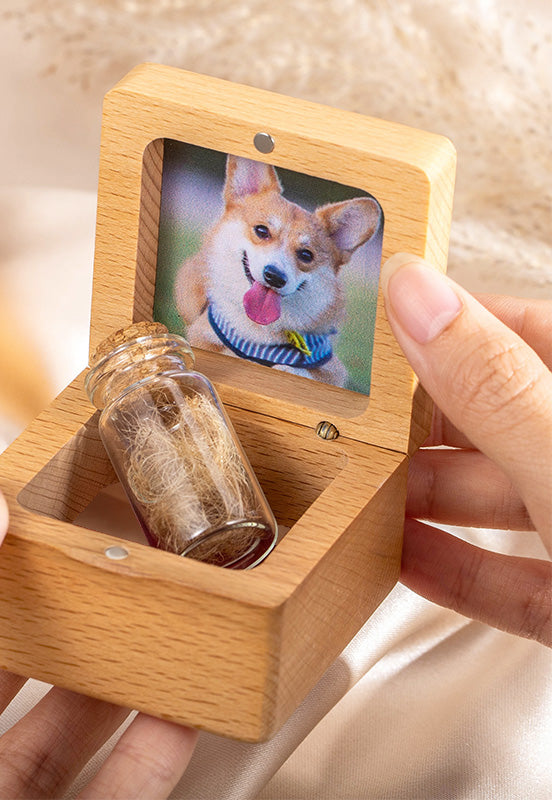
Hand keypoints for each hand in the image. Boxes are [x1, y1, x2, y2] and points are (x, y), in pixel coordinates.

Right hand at [382, 254, 551, 645]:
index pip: (521, 327)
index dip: (442, 322)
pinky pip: (516, 578)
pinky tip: (404, 560)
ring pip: (505, 498)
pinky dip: (458, 570)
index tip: (372, 328)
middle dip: (420, 420)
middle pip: (501, 415)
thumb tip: (418, 294)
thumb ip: (495, 385)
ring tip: (362, 491)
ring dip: (428, 498)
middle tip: (350, 420)